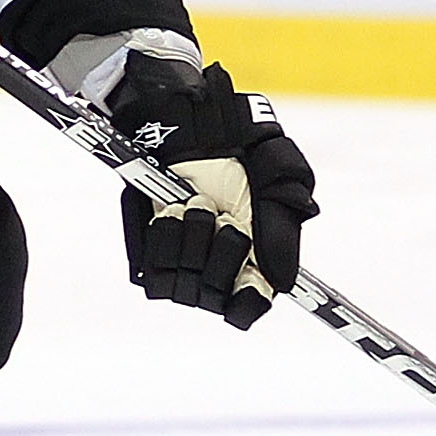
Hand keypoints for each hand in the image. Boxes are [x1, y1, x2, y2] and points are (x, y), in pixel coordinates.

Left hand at [105, 58, 318, 329]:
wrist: (189, 125)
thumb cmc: (238, 148)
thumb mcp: (276, 177)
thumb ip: (284, 231)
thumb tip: (280, 283)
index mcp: (255, 262)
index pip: (247, 310)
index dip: (246, 300)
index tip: (247, 273)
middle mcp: (219, 271)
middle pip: (215, 296)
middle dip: (221, 250)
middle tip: (220, 212)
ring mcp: (184, 266)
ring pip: (184, 287)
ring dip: (191, 238)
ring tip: (194, 204)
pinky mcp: (152, 256)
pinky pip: (155, 275)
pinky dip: (164, 241)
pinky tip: (170, 213)